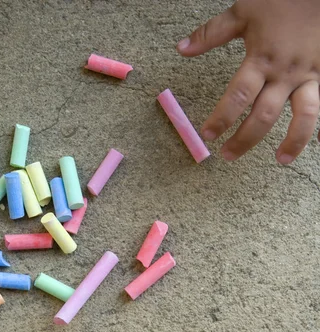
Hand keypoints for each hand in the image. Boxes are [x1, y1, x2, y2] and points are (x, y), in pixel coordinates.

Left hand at [177, 0, 319, 163]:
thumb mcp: (243, 12)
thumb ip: (211, 34)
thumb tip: (181, 48)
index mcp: (261, 60)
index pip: (237, 97)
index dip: (221, 119)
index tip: (208, 135)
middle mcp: (285, 73)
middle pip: (263, 116)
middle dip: (244, 140)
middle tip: (227, 155)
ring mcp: (309, 75)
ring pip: (304, 116)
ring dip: (293, 141)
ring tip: (281, 160)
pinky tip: (319, 141)